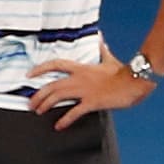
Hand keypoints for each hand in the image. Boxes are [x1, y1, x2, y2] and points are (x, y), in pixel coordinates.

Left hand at [26, 45, 155, 129]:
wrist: (134, 81)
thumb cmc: (123, 72)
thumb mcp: (109, 58)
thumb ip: (102, 49)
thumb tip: (101, 37)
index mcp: (81, 68)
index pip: (55, 64)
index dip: (40, 69)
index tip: (29, 75)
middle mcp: (79, 78)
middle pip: (52, 85)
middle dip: (38, 95)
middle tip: (31, 103)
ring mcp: (85, 90)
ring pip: (58, 96)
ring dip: (45, 105)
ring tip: (38, 112)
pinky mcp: (92, 102)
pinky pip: (74, 112)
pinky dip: (65, 120)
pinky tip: (58, 126)